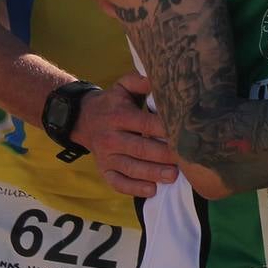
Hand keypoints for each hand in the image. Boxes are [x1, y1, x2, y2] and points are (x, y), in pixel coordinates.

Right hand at [75, 72, 178, 197]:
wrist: (82, 118)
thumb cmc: (113, 102)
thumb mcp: (123, 86)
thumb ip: (139, 81)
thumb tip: (159, 78)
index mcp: (119, 116)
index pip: (145, 124)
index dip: (165, 129)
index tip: (184, 133)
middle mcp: (112, 138)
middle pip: (140, 149)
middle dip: (163, 155)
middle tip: (185, 160)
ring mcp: (106, 156)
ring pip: (131, 168)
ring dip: (152, 173)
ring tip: (172, 176)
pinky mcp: (104, 170)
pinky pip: (118, 183)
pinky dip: (134, 188)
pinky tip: (152, 190)